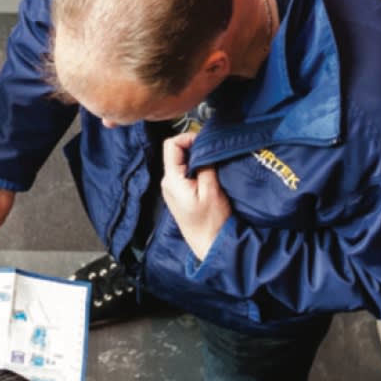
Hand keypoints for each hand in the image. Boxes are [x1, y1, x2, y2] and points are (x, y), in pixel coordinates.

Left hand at [160, 132, 229, 260]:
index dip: (188, 137)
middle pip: (176, 152)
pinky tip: (209, 175)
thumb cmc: (211, 222)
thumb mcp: (211, 190)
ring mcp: (172, 188)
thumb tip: (204, 147)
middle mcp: (168, 182)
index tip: (205, 142)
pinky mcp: (180, 193)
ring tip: (213, 165)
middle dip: (194, 148)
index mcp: (172, 180)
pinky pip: (185, 172)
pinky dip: (197, 168)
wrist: (210, 243)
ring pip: (182, 161)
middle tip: (212, 153)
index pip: (171, 144)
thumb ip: (205, 165)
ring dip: (197, 158)